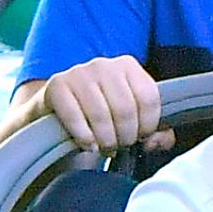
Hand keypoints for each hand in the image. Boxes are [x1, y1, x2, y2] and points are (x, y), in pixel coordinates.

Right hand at [39, 54, 175, 153]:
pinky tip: (88, 145)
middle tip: (119, 146)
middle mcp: (104, 64)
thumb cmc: (100, 117)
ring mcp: (79, 72)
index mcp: (128, 66)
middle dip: (125, 137)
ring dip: (105, 140)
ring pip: (101, 115)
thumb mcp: (131, 120)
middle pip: (126, 109)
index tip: (140, 137)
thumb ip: (155, 133)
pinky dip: (85, 137)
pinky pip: (76, 117)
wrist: (56, 111)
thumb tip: (156, 141)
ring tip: (104, 147)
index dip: (147, 126)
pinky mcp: (57, 85)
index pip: (149, 98)